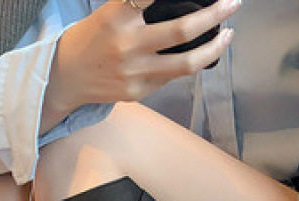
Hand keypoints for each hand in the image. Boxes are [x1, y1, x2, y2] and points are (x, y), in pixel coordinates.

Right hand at [48, 0, 239, 112]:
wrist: (64, 78)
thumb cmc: (90, 39)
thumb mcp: (108, 12)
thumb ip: (138, 6)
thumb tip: (178, 3)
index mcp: (116, 17)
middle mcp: (127, 45)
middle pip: (182, 30)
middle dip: (214, 14)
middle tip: (233, 3)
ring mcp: (135, 73)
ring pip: (186, 64)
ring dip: (213, 48)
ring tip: (228, 35)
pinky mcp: (138, 92)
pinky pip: (171, 77)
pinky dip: (188, 63)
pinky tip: (198, 53)